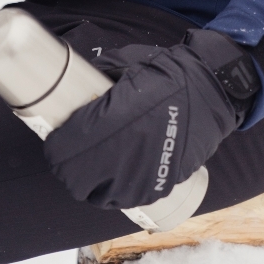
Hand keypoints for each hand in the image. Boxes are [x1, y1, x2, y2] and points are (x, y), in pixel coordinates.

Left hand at [43, 29, 258, 209]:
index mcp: (116, 118)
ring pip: (97, 195)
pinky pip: (124, 200)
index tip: (52, 138)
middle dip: (64, 168)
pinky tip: (107, 179)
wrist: (211, 91)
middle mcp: (128, 150)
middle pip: (76, 178)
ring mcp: (144, 172)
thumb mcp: (127, 63)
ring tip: (84, 167)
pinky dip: (110, 194)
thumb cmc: (167, 73)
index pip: (69, 147)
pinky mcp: (159, 184)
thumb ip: (98, 72)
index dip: (54, 146)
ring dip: (85, 184)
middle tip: (64, 154)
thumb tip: (70, 74)